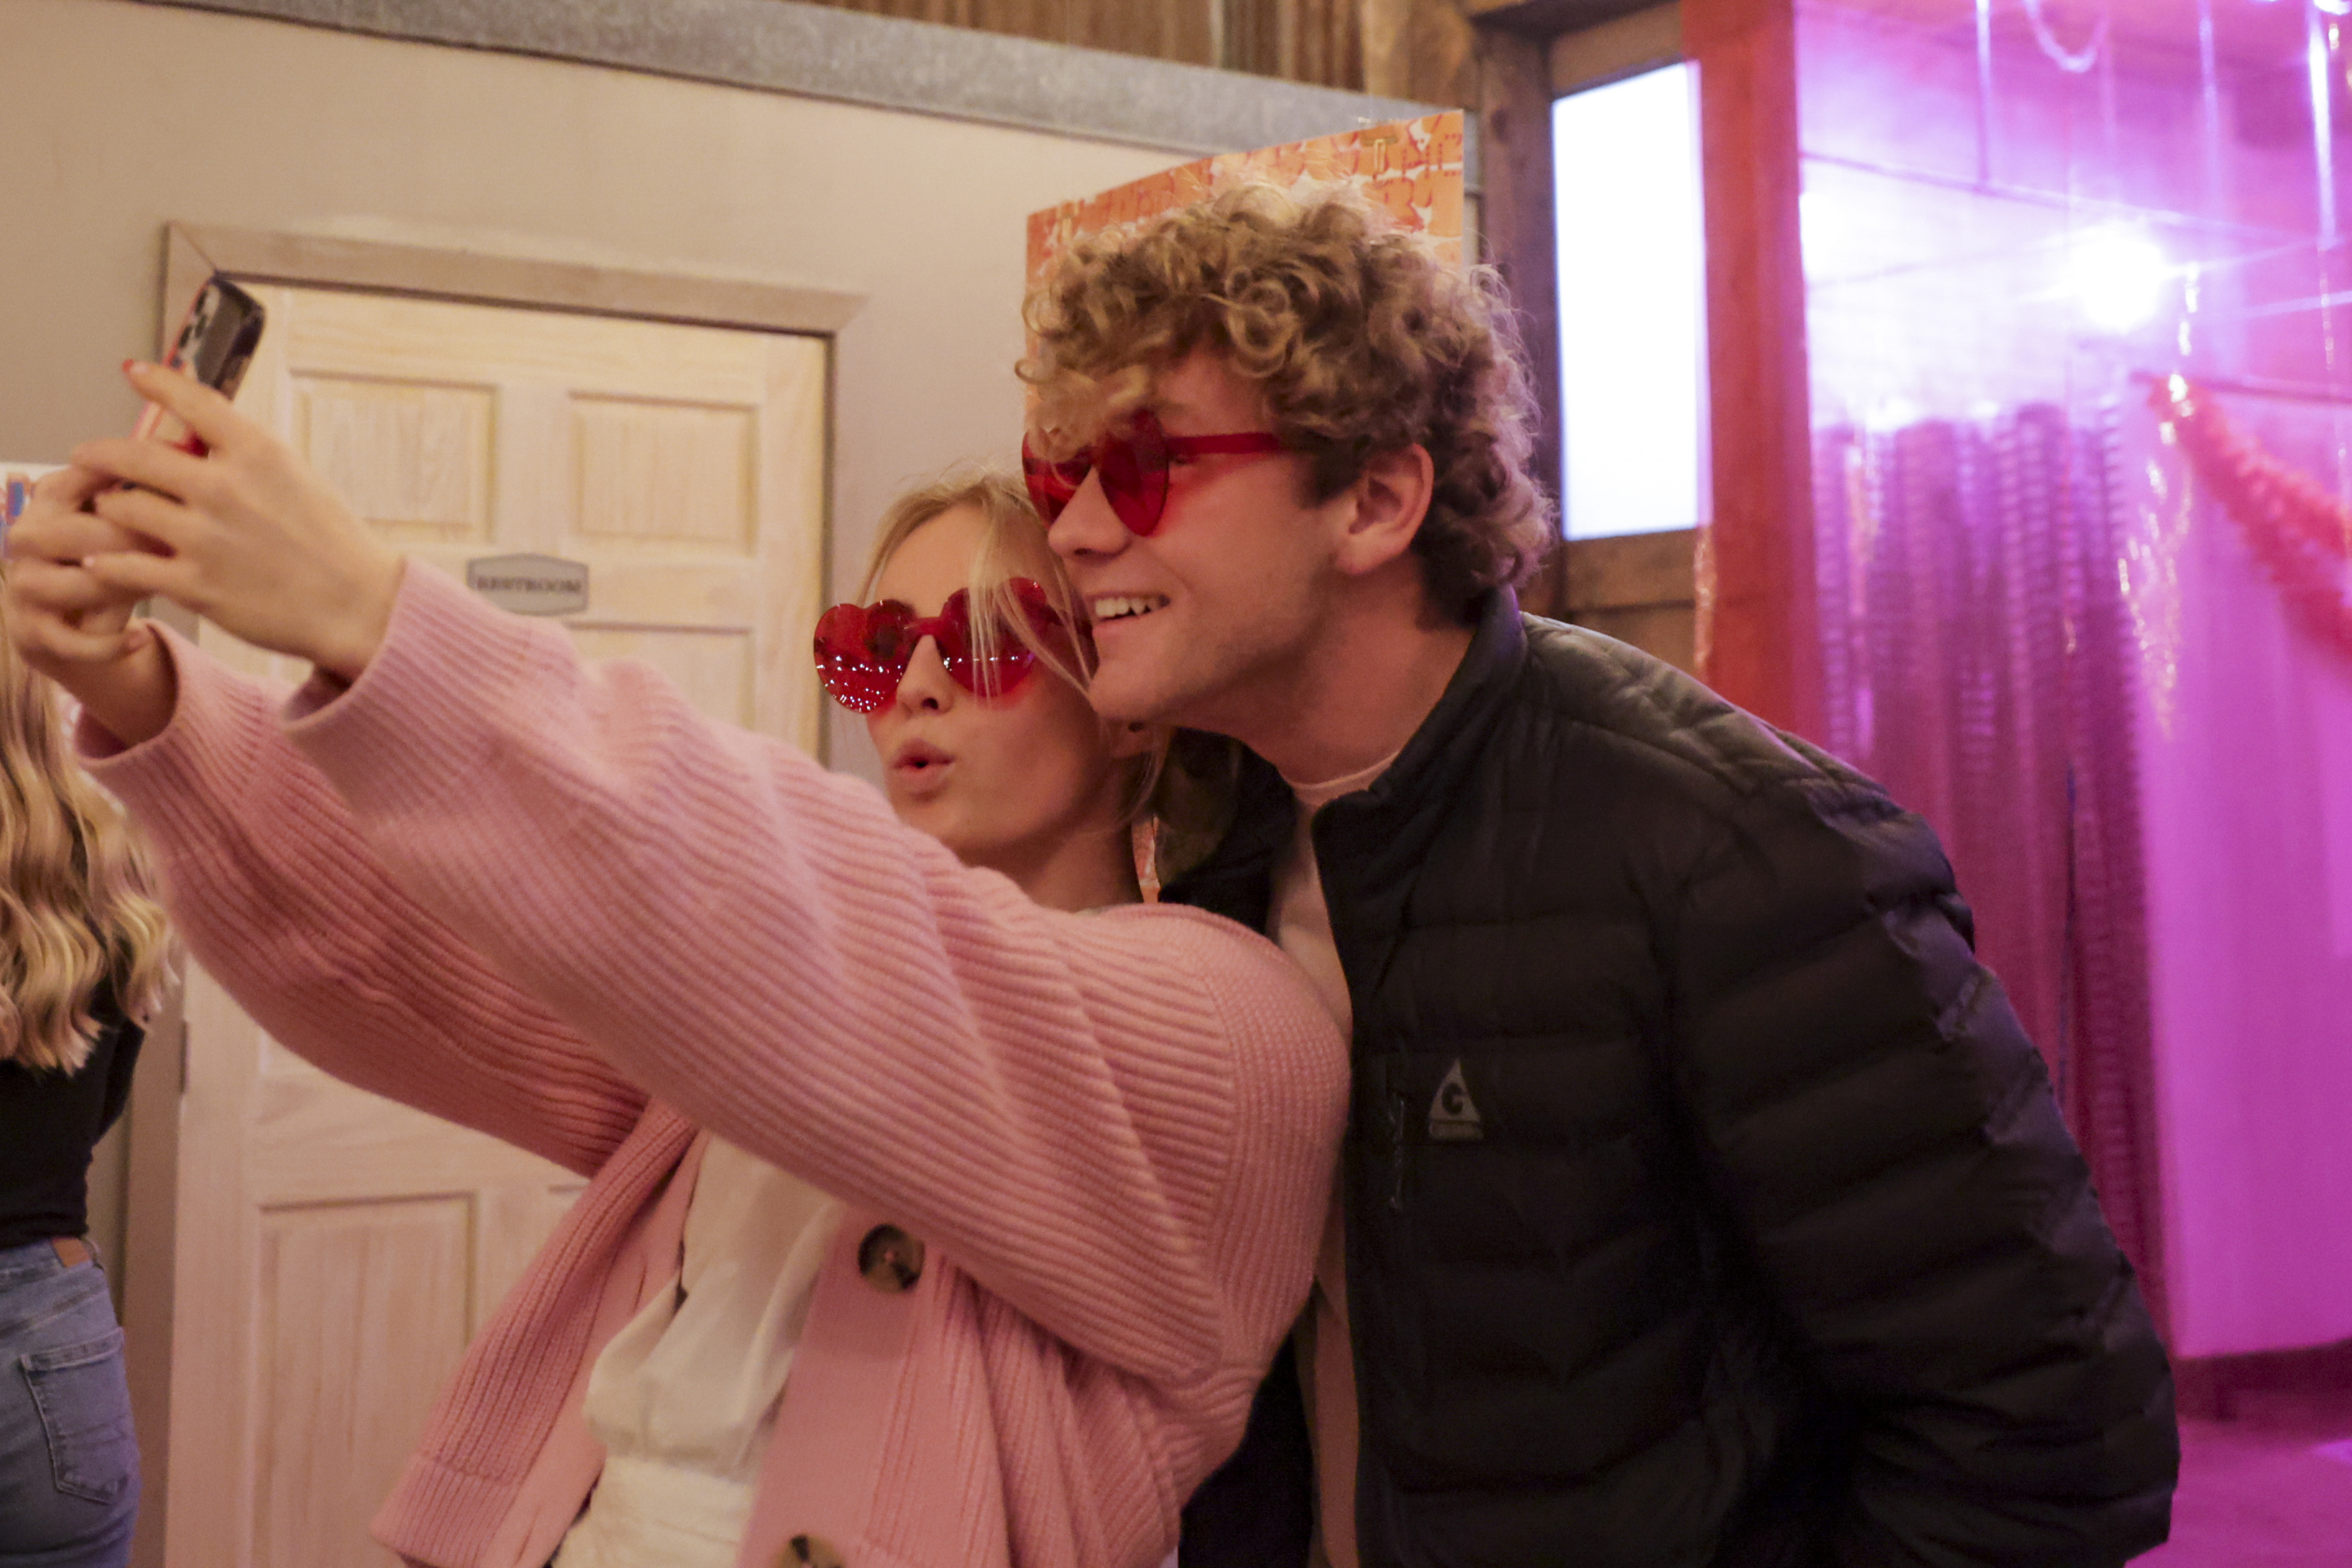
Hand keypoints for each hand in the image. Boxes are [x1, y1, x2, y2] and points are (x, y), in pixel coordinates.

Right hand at [3, 465, 175, 744]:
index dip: (128, 481)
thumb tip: (205, 459)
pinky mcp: (33, 633)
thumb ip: (156, 494)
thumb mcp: (136, 522)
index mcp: (53, 497)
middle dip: (123, 538)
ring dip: (115, 587)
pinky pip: (69, 640)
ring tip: (155, 585)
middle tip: (171, 543)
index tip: (177, 489)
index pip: (79, 475)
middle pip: (67, 531)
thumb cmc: (123, 559)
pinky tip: (142, 638)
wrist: (86, 625)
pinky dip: (108, 642)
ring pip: (65, 584)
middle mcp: (29, 536)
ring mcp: (26, 585)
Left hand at [65, 361, 403, 680]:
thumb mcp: (300, 479)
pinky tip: (103, 562)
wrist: (360, 607)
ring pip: (122, 508)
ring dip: (109, 509)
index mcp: (258, 454)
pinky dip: (109, 563)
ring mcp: (206, 538)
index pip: (191, 401)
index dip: (155, 380)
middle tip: (85, 457)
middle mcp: (225, 489)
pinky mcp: (195, 585)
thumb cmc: (335, 544)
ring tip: (108, 514)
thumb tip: (204, 433)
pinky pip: (125, 566)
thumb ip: (249, 456)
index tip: (133, 370)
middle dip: (99, 454)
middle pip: (133, 455)